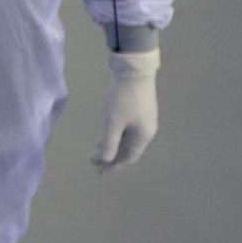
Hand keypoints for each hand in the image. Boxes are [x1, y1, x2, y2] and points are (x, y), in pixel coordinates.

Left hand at [93, 49, 159, 172]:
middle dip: (111, 157)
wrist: (133, 71)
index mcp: (143, 136)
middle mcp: (146, 130)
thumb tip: (105, 160)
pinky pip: (127, 129)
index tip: (99, 171)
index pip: (129, 158)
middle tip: (95, 163)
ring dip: (113, 146)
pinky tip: (106, 134)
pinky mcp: (139, 110)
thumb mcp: (113, 123)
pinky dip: (116, 135)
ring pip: (127, 139)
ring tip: (97, 150)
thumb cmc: (123, 99)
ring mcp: (144, 119)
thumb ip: (109, 144)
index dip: (114, 166)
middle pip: (128, 149)